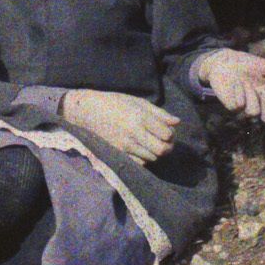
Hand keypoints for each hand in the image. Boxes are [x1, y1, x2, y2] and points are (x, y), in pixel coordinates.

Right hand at [62, 89, 179, 164]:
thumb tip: (177, 122)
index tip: (168, 131)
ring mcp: (125, 145)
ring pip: (152, 158)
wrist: (88, 111)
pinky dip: (145, 158)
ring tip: (152, 144)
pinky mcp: (118, 153)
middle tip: (165, 142)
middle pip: (161, 150)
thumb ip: (158, 113)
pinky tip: (142, 149)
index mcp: (140, 117)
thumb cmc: (114, 102)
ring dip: (156, 153)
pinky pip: (139, 163)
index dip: (171, 134)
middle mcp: (134, 133)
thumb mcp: (137, 102)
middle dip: (168, 147)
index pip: (166, 134)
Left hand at [198, 49, 264, 122]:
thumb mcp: (263, 64)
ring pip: (254, 112)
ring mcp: (246, 107)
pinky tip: (235, 84)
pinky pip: (238, 105)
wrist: (226, 61)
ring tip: (245, 81)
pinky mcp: (233, 106)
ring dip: (251, 95)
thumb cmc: (246, 64)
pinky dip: (239, 91)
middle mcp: (260, 103)